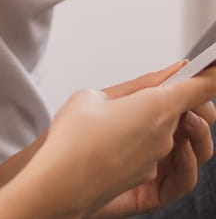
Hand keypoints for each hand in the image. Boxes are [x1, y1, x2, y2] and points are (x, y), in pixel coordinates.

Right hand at [33, 64, 215, 217]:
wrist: (57, 183)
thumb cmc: (71, 138)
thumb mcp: (95, 96)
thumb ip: (137, 85)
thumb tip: (169, 74)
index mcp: (155, 108)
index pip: (200, 88)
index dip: (213, 74)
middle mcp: (165, 137)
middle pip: (201, 115)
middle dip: (195, 102)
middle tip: (175, 88)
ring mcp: (159, 161)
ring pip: (186, 139)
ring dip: (181, 126)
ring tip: (151, 115)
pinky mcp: (149, 180)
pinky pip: (171, 163)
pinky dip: (168, 149)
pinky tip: (151, 141)